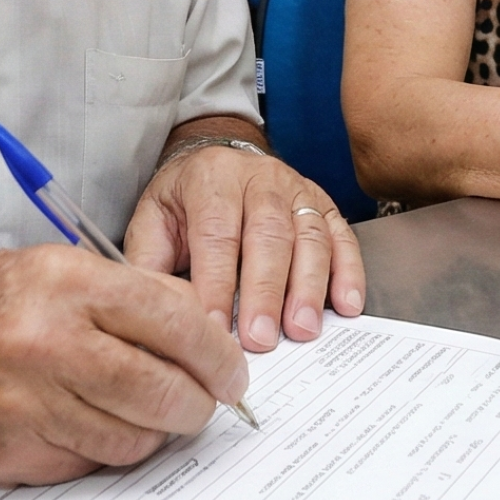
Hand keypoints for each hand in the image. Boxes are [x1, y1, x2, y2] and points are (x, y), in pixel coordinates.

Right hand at [0, 244, 249, 486]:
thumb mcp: (50, 268)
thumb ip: (129, 292)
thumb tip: (205, 327)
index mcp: (65, 283)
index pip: (177, 322)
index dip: (219, 356)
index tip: (233, 373)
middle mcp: (47, 341)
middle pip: (165, 391)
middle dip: (199, 405)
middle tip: (202, 404)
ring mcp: (26, 403)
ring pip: (134, 439)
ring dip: (153, 432)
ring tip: (142, 413)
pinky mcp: (10, 452)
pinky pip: (90, 463)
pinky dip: (103, 450)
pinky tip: (87, 425)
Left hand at [125, 142, 365, 350]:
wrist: (216, 160)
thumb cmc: (184, 201)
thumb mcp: (152, 220)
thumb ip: (151, 263)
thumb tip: (152, 314)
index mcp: (212, 179)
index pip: (217, 235)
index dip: (217, 284)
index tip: (215, 330)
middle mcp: (260, 178)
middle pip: (268, 236)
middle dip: (265, 292)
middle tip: (261, 339)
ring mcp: (297, 190)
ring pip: (310, 238)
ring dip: (309, 288)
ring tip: (302, 329)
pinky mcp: (324, 204)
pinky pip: (342, 237)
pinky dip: (349, 273)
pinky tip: (346, 306)